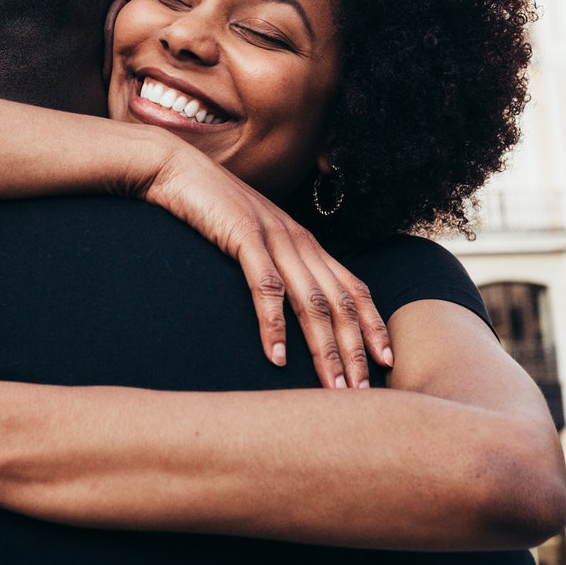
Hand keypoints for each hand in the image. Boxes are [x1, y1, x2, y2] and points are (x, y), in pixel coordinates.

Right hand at [139, 141, 389, 388]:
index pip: (353, 288)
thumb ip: (277, 268)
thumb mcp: (255, 242)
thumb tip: (290, 309)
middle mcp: (299, 241)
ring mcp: (274, 238)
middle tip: (361, 393)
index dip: (373, 325)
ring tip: (333, 386)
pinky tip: (277, 357)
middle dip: (354, 351)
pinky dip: (273, 324)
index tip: (388, 363)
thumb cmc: (214, 212)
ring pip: (311, 300)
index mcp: (306, 244)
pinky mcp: (243, 236)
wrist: (177, 170)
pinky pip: (265, 286)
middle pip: (339, 303)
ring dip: (324, 347)